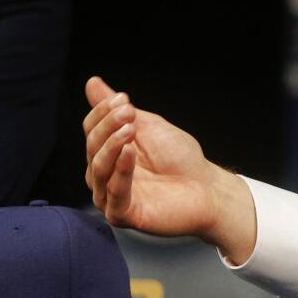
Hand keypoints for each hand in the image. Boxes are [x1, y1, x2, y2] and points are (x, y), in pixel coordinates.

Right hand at [82, 76, 256, 261]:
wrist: (207, 187)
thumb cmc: (180, 158)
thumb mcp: (148, 125)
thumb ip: (117, 109)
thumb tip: (93, 83)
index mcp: (108, 153)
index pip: (91, 129)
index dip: (102, 112)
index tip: (123, 99)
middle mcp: (105, 175)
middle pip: (92, 147)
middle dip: (108, 126)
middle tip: (127, 113)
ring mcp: (111, 196)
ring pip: (98, 169)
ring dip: (112, 145)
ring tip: (130, 130)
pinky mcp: (123, 215)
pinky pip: (114, 193)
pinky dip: (120, 172)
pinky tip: (129, 153)